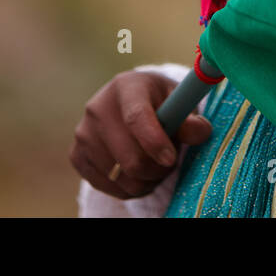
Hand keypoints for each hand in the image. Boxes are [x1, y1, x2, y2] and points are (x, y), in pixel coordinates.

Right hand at [70, 69, 213, 199]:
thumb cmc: (160, 102)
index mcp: (126, 86)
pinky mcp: (76, 155)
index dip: (155, 142)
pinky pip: (107, 186)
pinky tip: (137, 173)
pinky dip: (128, 188)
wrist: (129, 104)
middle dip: (157, 169)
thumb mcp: (179, 102)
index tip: (170, 158)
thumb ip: (191, 119)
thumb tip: (200, 132)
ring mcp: (83, 132)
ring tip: (155, 165)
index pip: (136, 117)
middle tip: (169, 162)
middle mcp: (98, 107)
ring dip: (145, 180)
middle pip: (129, 157)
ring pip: (120, 176)